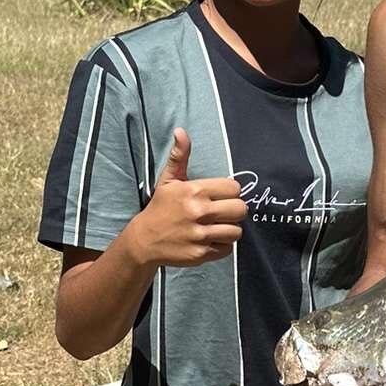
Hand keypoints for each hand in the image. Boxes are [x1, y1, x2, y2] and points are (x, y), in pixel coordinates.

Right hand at [127, 129, 247, 267]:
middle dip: (234, 211)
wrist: (144, 240)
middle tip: (222, 213)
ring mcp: (200, 235)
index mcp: (194, 191)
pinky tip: (209, 239)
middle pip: (240, 210)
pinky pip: (227, 248)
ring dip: (229, 229)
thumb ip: (180, 157)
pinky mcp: (200, 253)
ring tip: (216, 227)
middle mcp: (199, 212)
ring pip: (236, 231)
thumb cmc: (160, 207)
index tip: (220, 197)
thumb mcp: (168, 181)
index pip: (234, 189)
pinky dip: (222, 245)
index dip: (230, 193)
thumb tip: (181, 131)